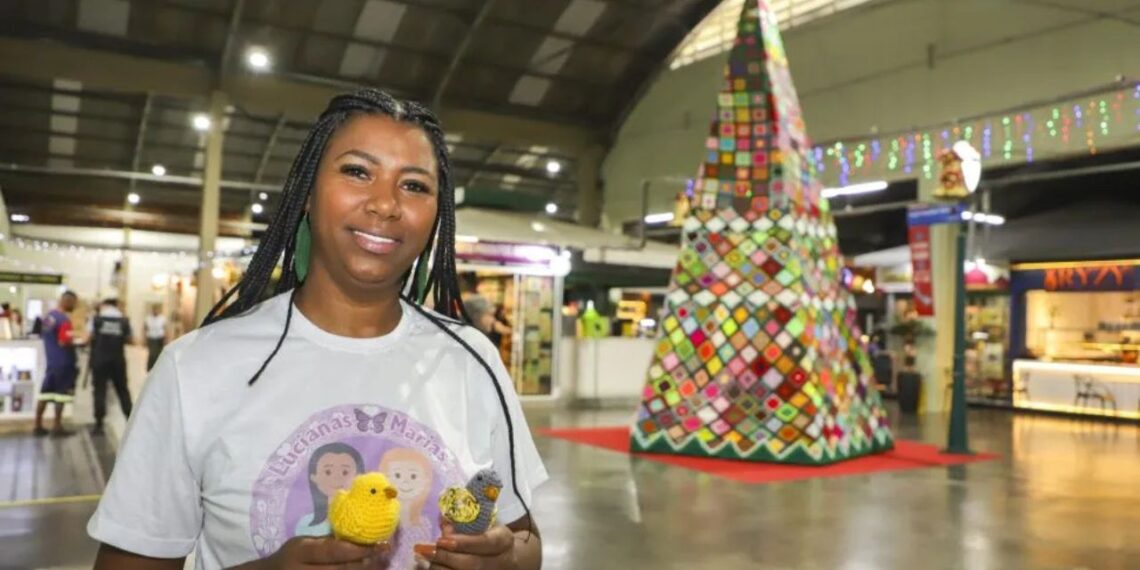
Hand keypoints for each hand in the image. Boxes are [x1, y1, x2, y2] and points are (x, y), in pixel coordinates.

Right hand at [262, 536, 390, 568]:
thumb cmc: (290, 557)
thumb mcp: (303, 543)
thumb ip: (326, 542)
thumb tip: (361, 537)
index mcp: (300, 552)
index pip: (334, 551)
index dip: (359, 549)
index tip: (380, 543)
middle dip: (368, 564)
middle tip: (386, 556)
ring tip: (382, 566)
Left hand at [414, 523, 517, 569]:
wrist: (504, 560)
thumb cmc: (489, 537)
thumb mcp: (484, 525)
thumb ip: (464, 524)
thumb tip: (442, 522)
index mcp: (503, 541)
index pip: (486, 542)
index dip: (464, 542)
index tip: (442, 540)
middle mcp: (499, 562)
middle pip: (472, 564)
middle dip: (446, 557)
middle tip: (424, 550)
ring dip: (440, 568)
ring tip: (425, 557)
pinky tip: (433, 565)